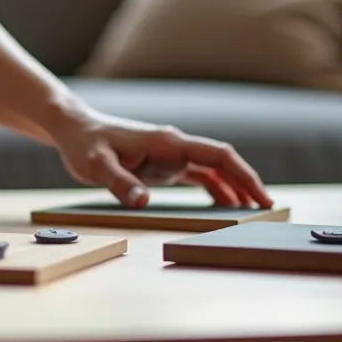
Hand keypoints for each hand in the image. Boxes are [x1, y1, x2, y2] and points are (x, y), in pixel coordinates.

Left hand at [48, 109, 271, 208]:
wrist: (74, 129)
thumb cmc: (84, 145)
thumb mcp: (96, 166)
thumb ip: (120, 183)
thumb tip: (144, 201)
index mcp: (167, 142)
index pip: (217, 155)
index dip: (242, 174)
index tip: (260, 195)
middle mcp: (175, 145)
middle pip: (223, 162)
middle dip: (247, 183)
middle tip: (267, 209)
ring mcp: (171, 154)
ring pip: (214, 169)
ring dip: (234, 187)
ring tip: (253, 212)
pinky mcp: (164, 163)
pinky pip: (199, 175)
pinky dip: (216, 189)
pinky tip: (226, 205)